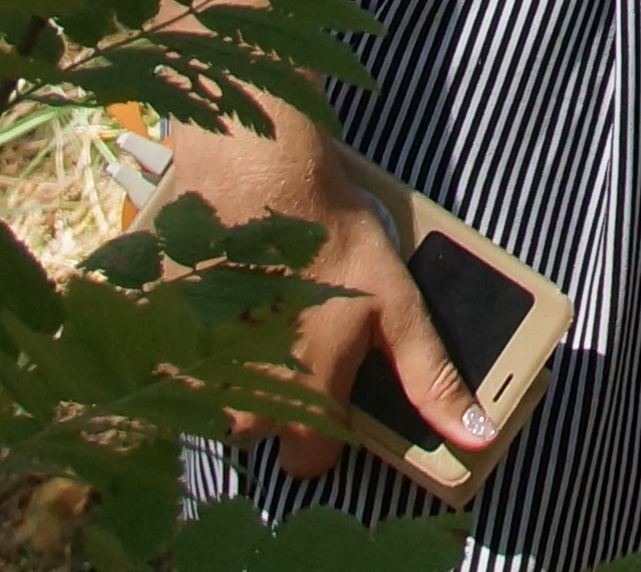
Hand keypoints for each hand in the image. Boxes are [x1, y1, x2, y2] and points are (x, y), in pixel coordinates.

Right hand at [154, 109, 489, 480]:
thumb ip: (430, 380)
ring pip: (221, 401)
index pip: (309, 463)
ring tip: (263, 310)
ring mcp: (194, 375)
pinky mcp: (162, 340)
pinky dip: (200, 341)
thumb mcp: (397, 306)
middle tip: (296, 333)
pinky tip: (228, 298)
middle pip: (261, 431)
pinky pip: (182, 365)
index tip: (329, 385)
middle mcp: (240, 405)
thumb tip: (477, 438)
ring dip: (237, 369)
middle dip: (277, 396)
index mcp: (300, 407)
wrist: (256, 177)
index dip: (324, 429)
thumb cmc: (331, 240)